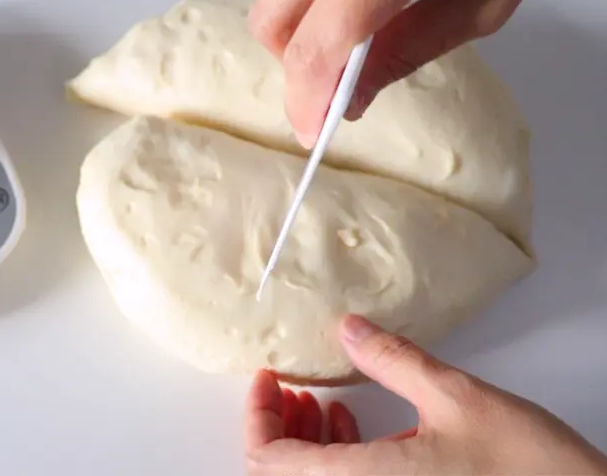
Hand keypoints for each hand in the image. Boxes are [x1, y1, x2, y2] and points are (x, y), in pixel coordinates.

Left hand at [244, 314, 606, 474]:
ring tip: (318, 399)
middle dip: (279, 425)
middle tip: (286, 385)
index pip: (268, 460)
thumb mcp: (456, 397)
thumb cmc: (531, 472)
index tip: (265, 377)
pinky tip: (352, 422)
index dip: (257, 415)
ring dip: (304, 441)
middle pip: (282, 473)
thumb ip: (393, 359)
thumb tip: (347, 328)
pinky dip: (335, 456)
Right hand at [248, 0, 545, 146]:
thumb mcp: (483, 0)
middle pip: (274, 16)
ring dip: (304, 27)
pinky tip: (358, 4)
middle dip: (296, 64)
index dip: (307, 99)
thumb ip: (408, 50)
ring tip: (357, 40)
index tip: (314, 131)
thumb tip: (349, 99)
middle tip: (338, 85)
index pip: (317, 43)